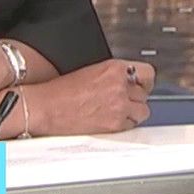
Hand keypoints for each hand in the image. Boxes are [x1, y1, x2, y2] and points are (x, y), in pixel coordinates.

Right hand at [23, 58, 154, 135]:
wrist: (46, 107)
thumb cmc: (60, 91)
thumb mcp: (92, 71)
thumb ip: (114, 75)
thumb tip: (128, 82)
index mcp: (114, 68)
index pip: (147, 73)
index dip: (145, 81)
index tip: (142, 85)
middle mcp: (120, 86)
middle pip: (145, 94)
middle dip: (135, 98)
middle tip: (124, 101)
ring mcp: (119, 105)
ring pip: (143, 111)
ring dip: (133, 112)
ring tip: (118, 112)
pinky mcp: (115, 124)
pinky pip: (131, 125)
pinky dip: (124, 125)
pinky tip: (111, 120)